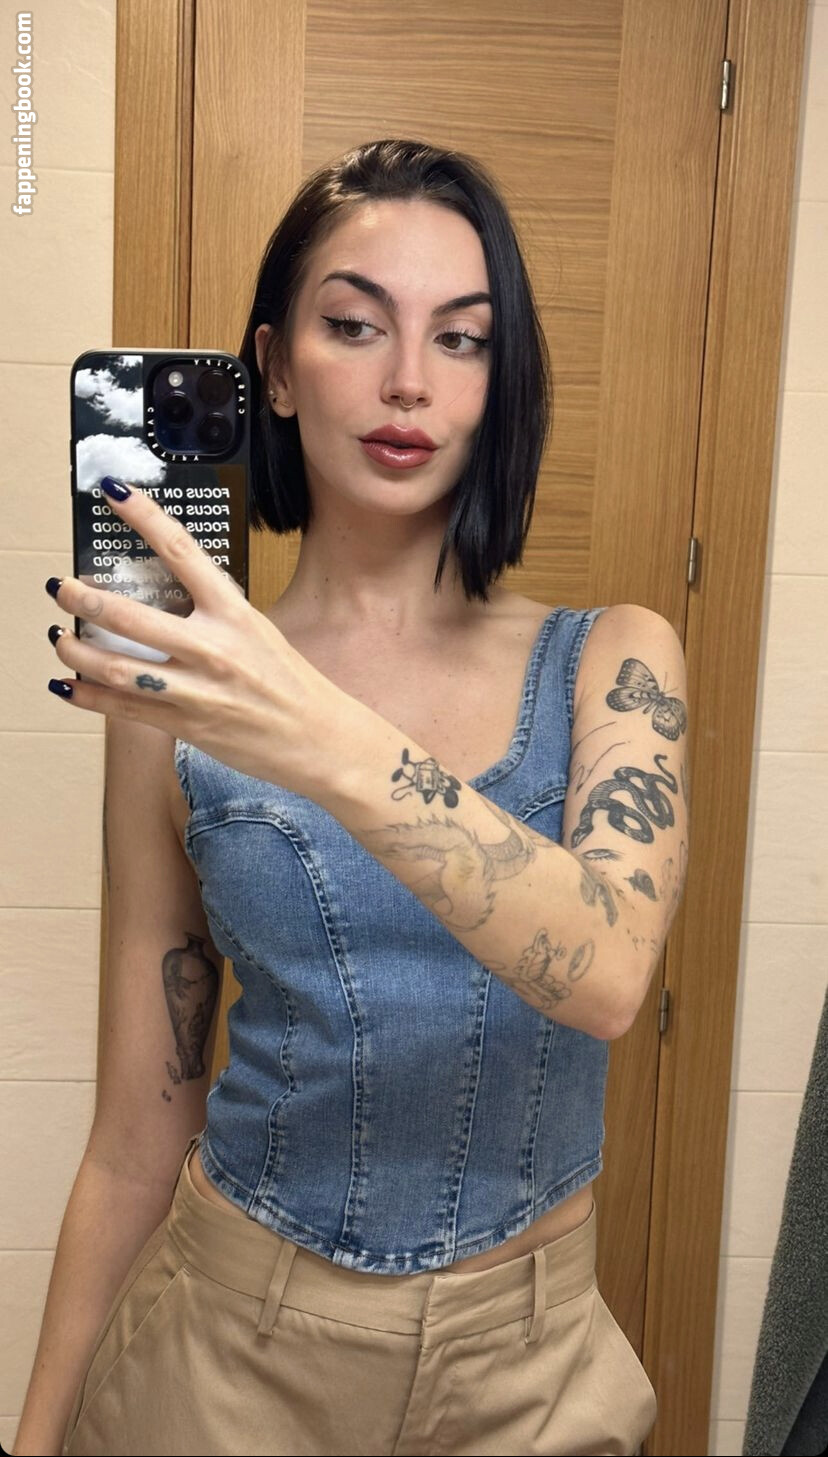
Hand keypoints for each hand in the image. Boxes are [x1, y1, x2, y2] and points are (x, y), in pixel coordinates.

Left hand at [46, 478, 334, 794]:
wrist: (318, 738)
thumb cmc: (290, 683)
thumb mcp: (260, 632)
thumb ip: (215, 614)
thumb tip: (171, 597)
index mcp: (234, 613)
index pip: (181, 552)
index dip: (143, 517)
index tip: (114, 492)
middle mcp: (212, 648)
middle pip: (129, 615)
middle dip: (84, 598)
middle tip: (61, 586)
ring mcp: (196, 690)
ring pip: (116, 667)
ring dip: (76, 650)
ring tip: (60, 638)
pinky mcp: (186, 725)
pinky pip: (123, 709)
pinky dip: (87, 696)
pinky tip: (68, 685)